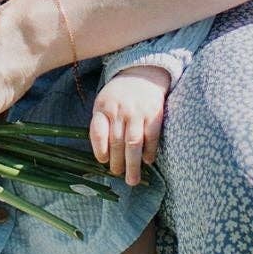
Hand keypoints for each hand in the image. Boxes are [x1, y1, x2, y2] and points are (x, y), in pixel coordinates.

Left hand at [90, 66, 170, 187]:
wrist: (143, 73)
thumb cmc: (120, 95)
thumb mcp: (104, 103)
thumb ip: (102, 124)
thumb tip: (103, 156)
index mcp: (103, 107)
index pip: (98, 131)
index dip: (100, 149)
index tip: (103, 161)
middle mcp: (120, 110)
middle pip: (116, 141)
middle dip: (117, 162)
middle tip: (119, 175)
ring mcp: (138, 112)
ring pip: (133, 143)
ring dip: (133, 164)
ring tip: (132, 180)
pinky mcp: (154, 114)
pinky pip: (151, 136)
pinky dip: (150, 151)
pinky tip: (148, 161)